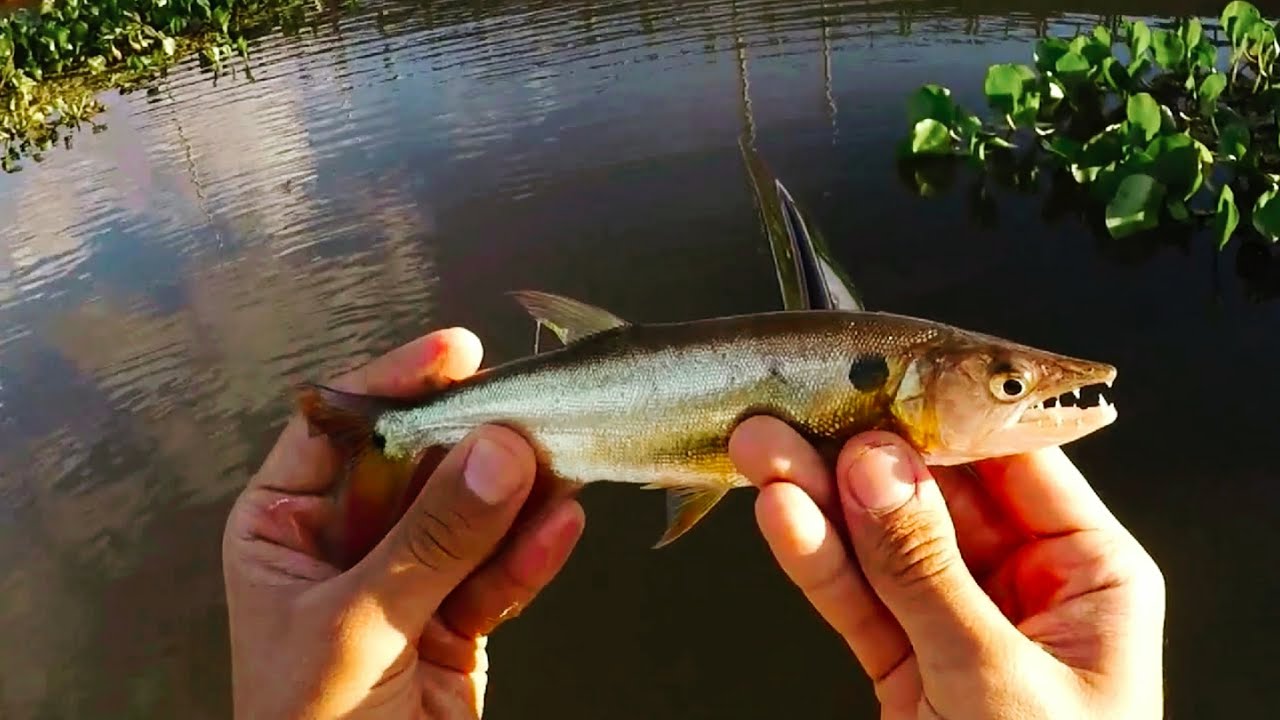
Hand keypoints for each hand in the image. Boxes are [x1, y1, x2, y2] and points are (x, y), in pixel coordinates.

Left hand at [222, 328, 584, 718]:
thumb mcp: (360, 627)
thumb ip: (431, 540)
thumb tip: (494, 455)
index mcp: (288, 527)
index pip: (342, 430)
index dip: (395, 384)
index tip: (456, 352)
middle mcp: (347, 543)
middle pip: (421, 464)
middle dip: (475, 441)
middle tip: (529, 411)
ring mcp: (409, 580)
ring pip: (473, 514)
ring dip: (519, 493)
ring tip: (562, 464)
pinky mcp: (459, 621)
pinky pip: (501, 571)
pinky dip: (533, 552)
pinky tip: (561, 524)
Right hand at [728, 418, 1164, 718]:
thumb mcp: (997, 677)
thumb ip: (927, 569)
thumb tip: (877, 466)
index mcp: (1088, 574)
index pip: (1010, 463)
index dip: (941, 416)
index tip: (877, 380)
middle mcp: (1023, 587)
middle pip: (929, 497)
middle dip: (856, 456)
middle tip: (792, 414)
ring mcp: (954, 623)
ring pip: (877, 543)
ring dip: (816, 498)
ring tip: (760, 450)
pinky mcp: (904, 665)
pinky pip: (855, 598)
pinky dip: (814, 560)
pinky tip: (780, 514)